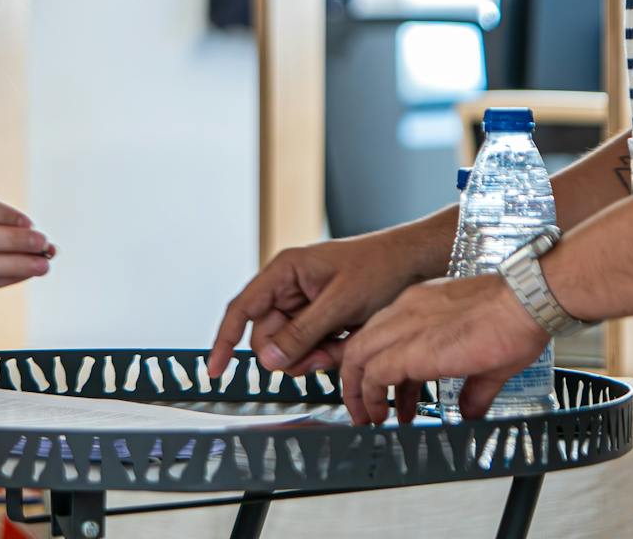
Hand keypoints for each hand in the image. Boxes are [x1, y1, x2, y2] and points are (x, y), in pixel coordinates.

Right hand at [208, 230, 435, 377]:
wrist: (416, 263)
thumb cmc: (381, 267)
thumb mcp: (340, 303)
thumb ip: (302, 333)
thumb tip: (268, 359)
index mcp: (285, 271)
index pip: (242, 309)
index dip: (225, 341)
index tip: (216, 370)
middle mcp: (290, 287)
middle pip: (269, 338)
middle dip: (294, 354)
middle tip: (324, 354)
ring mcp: (306, 304)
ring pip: (292, 348)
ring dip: (316, 355)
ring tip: (344, 343)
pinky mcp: (323, 319)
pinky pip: (313, 348)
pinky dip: (330, 352)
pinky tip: (351, 340)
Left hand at [337, 274, 547, 425]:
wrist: (526, 302)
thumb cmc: (513, 317)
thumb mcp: (484, 356)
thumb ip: (473, 387)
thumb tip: (469, 411)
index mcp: (420, 304)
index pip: (380, 334)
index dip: (374, 364)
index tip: (381, 388)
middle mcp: (406, 310)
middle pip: (360, 344)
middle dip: (356, 381)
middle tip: (367, 409)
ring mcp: (407, 326)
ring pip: (358, 357)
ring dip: (359, 392)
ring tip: (371, 418)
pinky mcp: (414, 349)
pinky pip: (375, 373)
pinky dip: (371, 396)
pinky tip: (382, 415)